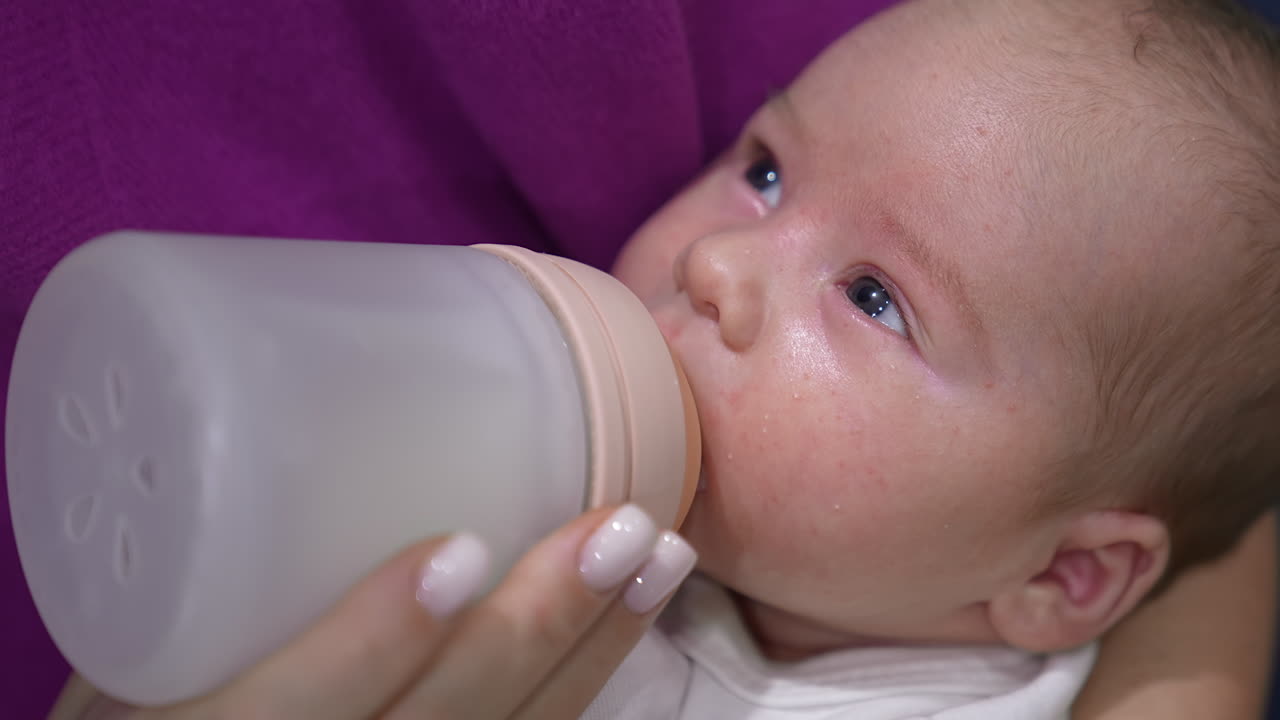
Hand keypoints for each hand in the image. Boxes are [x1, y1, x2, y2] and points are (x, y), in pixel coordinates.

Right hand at [53, 504, 695, 719]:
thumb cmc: (145, 715)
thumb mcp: (128, 661)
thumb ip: (196, 578)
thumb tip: (280, 435)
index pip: (287, 716)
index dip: (371, 645)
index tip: (453, 553)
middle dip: (535, 634)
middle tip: (613, 531)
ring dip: (593, 654)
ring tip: (657, 557)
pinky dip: (584, 684)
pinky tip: (632, 617)